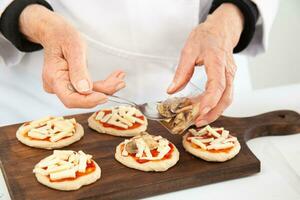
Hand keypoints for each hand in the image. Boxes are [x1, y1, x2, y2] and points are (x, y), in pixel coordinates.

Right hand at [19, 5, 125, 107]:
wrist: (55, 32)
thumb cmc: (62, 36)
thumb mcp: (74, 48)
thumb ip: (79, 70)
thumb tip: (85, 90)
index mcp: (54, 77)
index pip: (70, 99)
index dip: (88, 101)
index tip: (104, 97)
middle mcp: (57, 85)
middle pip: (82, 97)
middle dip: (103, 92)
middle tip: (120, 83)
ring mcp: (63, 86)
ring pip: (87, 94)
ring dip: (105, 89)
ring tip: (119, 80)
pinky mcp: (71, 84)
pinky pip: (87, 89)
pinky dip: (102, 85)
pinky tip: (113, 79)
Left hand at [167, 3, 243, 126]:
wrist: (220, 30)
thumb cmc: (205, 37)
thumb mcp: (188, 50)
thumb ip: (181, 72)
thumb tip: (171, 91)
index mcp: (217, 60)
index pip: (217, 84)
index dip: (210, 100)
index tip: (200, 111)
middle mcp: (228, 70)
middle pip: (226, 97)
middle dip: (213, 112)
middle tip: (198, 122)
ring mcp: (230, 75)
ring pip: (228, 98)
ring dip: (215, 111)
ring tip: (199, 119)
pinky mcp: (229, 78)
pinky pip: (225, 94)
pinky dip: (215, 104)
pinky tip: (203, 108)